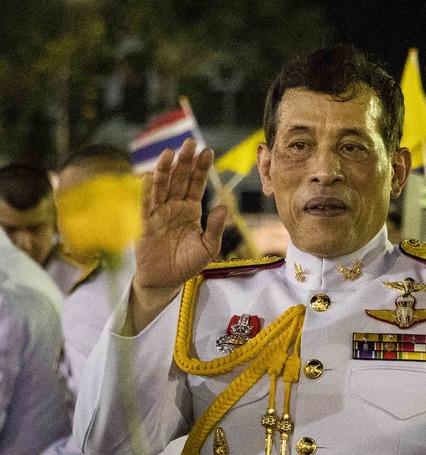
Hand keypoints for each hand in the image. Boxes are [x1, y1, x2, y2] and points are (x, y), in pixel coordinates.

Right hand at [130, 138, 226, 331]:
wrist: (165, 280)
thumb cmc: (187, 264)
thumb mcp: (208, 248)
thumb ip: (215, 228)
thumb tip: (222, 206)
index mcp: (190, 210)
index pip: (196, 184)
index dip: (201, 168)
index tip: (207, 151)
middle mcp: (174, 207)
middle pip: (179, 179)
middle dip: (185, 161)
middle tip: (190, 142)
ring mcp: (158, 213)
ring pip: (161, 187)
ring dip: (165, 170)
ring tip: (170, 153)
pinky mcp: (144, 224)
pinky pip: (145, 205)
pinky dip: (147, 191)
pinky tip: (150, 176)